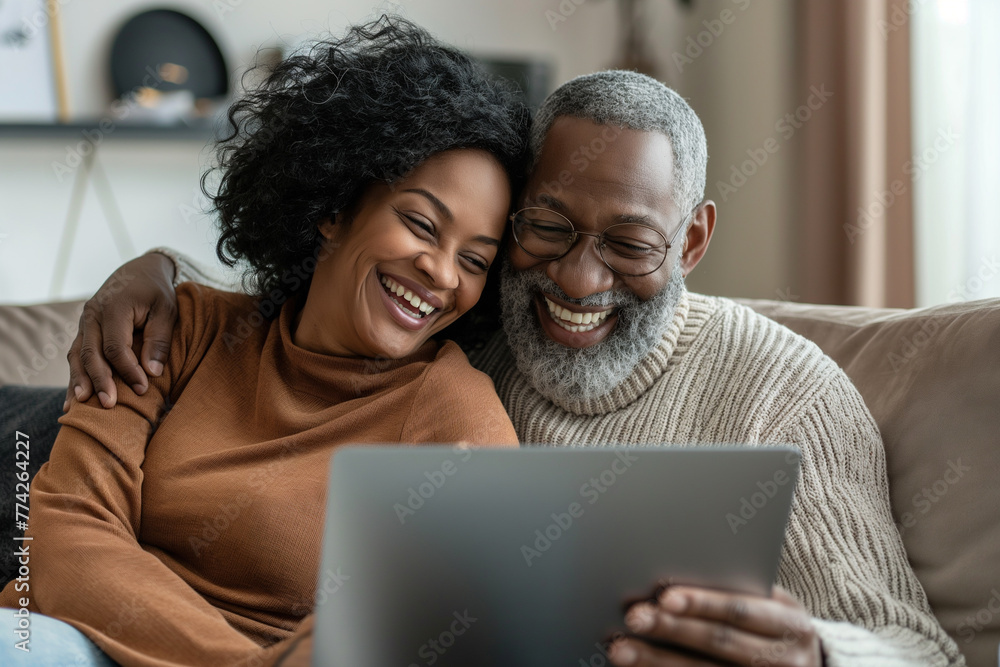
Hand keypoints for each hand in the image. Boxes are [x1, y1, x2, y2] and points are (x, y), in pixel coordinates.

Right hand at [64, 253, 178, 409]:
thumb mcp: (166, 310)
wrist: (140, 271)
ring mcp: (84, 322)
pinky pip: (76, 354)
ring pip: (77, 355)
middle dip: (99, 381)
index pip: (116, 346)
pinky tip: (73, 398)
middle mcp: (92, 314)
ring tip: (80, 406)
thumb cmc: (156, 292)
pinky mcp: (84, 329)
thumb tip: (152, 372)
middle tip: (109, 405)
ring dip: (80, 381)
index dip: (128, 370)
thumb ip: (159, 340)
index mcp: (114, 307)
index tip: (142, 388)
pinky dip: (75, 376)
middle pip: (91, 353)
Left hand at [608, 585, 821, 666]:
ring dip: (656, 661)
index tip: (664, 596)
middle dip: (672, 629)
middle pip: (719, 643)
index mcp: (790, 623)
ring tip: (621, 649)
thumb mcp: (773, 606)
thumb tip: (672, 581)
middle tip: (634, 617)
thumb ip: (737, 591)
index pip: (740, 610)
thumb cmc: (775, 625)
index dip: (702, 603)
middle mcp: (784, 659)